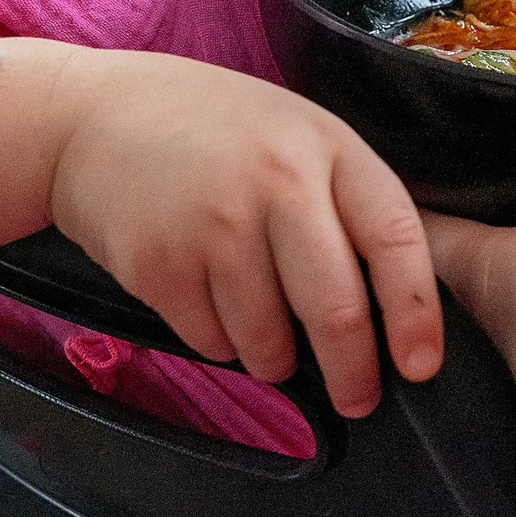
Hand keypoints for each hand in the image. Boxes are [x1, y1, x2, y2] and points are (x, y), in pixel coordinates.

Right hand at [47, 49, 440, 417]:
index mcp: (328, 148)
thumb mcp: (296, 136)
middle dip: (354, 373)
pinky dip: (221, 341)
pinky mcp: (157, 266)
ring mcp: (213, 226)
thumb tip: (390, 304)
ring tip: (266, 329)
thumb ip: (343, 203)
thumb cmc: (215, 131)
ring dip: (277, 358)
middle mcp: (276, 183)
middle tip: (358, 399)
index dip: (416, 310)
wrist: (93, 117)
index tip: (422, 365)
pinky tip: (208, 297)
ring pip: (270, 341)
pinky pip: (211, 341)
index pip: (394, 237)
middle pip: (335, 308)